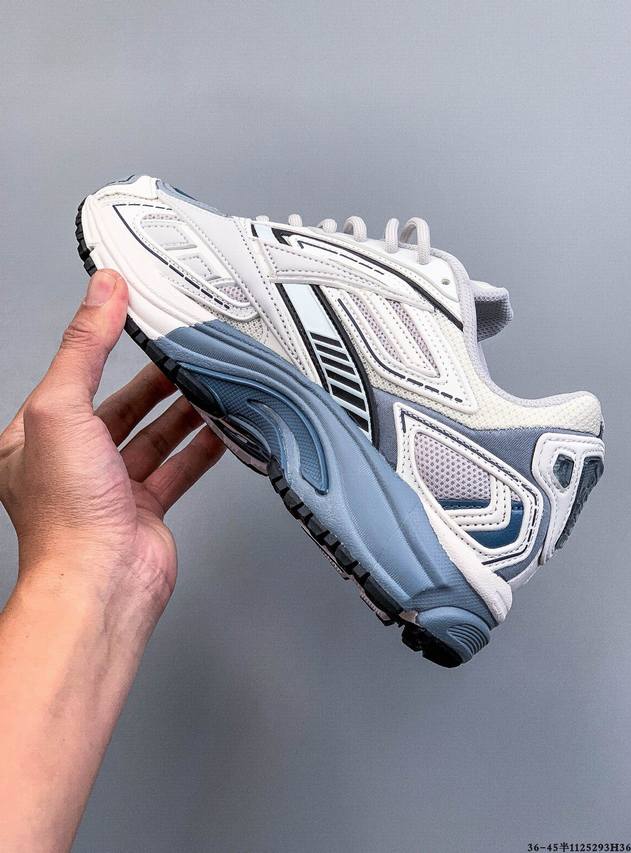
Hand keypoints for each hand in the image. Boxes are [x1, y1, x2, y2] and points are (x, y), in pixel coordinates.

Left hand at [0, 269, 224, 625]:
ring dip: (183, 411)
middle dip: (155, 381)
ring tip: (210, 383)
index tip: (135, 314)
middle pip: (120, 407)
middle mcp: (71, 463)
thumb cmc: (67, 513)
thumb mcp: (62, 407)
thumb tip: (103, 292)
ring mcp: (110, 488)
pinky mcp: (144, 509)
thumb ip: (85, 347)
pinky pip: (178, 468)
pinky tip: (221, 429)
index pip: (74, 376)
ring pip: (153, 437)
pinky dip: (201, 448)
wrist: (101, 581)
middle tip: (186, 353)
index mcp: (35, 438)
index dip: (105, 344)